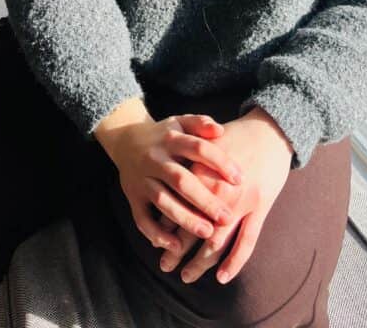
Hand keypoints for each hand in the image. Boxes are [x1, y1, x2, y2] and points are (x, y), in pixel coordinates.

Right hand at [94, 100, 243, 255]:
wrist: (126, 139)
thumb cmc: (165, 134)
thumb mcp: (181, 121)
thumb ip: (201, 124)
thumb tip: (221, 130)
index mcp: (171, 139)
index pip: (198, 149)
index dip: (219, 163)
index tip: (240, 179)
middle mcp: (156, 159)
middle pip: (181, 180)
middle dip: (205, 200)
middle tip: (227, 217)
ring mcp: (142, 179)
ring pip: (163, 201)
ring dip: (185, 218)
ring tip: (207, 233)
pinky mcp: (132, 197)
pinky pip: (142, 218)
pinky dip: (156, 234)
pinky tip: (175, 245)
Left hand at [158, 107, 292, 284]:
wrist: (270, 130)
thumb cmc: (235, 136)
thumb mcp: (206, 147)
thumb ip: (186, 166)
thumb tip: (166, 191)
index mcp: (201, 175)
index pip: (178, 208)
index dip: (165, 228)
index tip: (156, 244)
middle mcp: (218, 192)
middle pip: (193, 230)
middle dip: (177, 251)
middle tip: (165, 266)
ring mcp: (241, 203)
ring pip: (217, 242)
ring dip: (200, 263)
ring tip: (186, 276)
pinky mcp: (260, 208)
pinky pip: (247, 242)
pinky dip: (234, 262)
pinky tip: (221, 277)